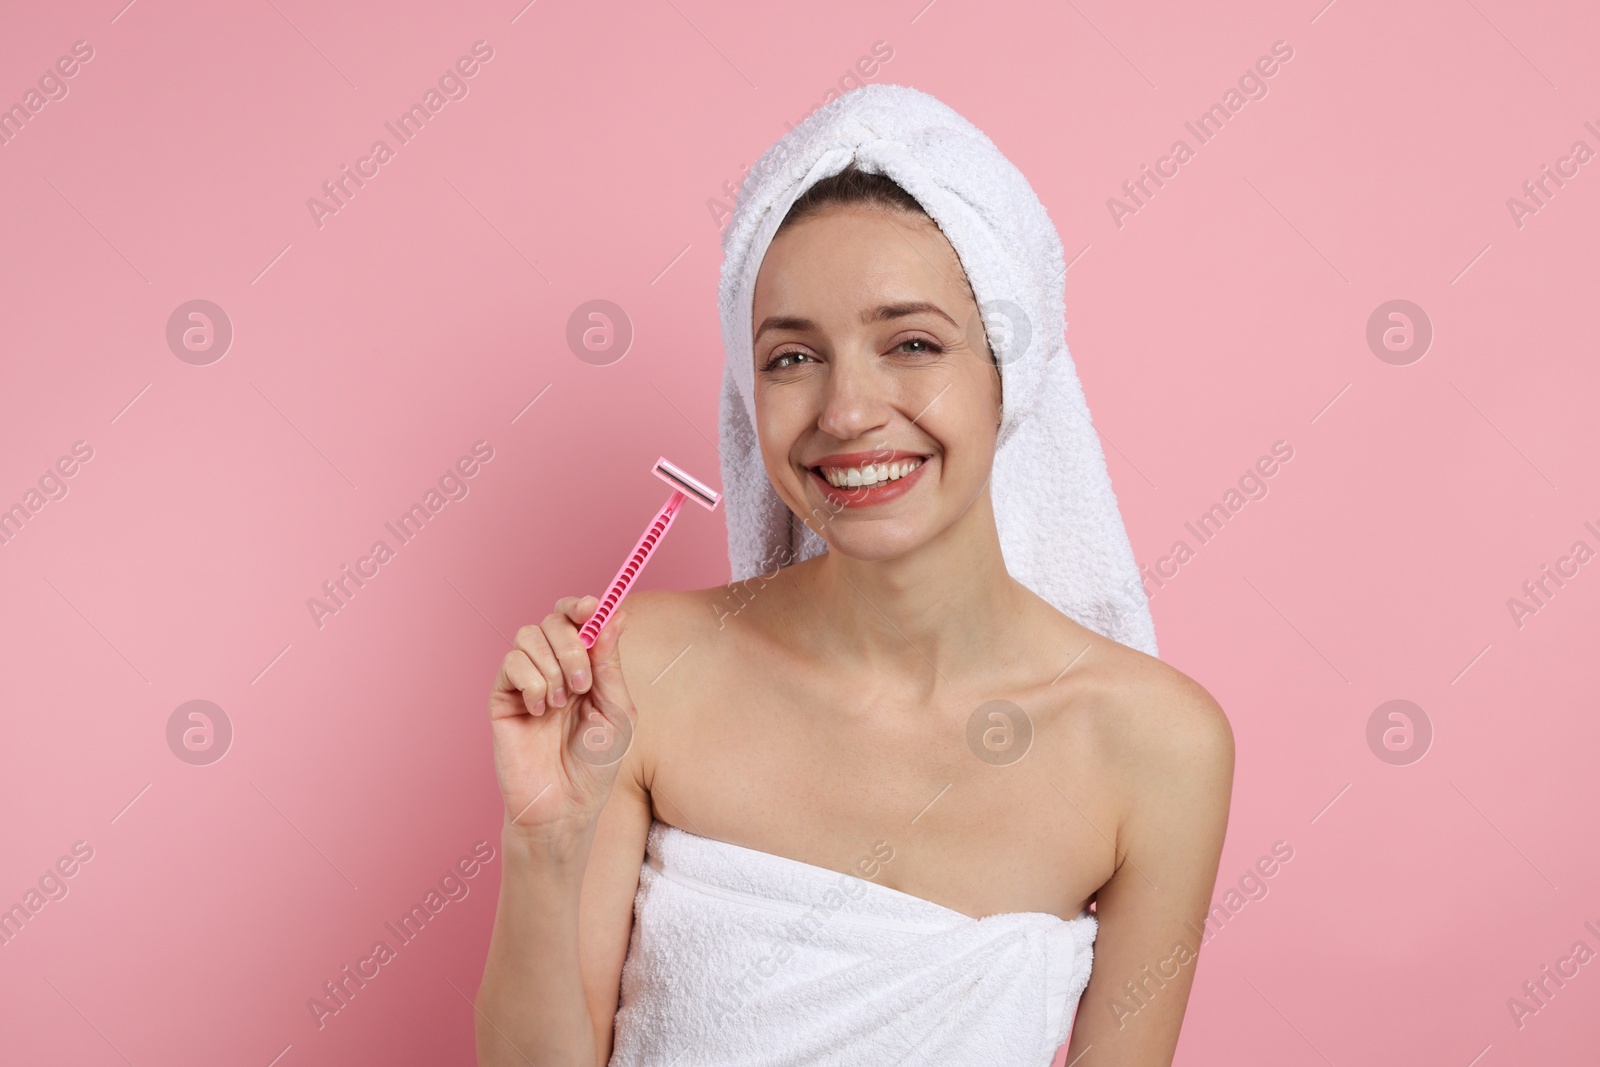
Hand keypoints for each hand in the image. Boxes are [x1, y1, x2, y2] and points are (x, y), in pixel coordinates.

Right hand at [487, 596, 636, 840]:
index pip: (577, 617)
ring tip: (562, 703)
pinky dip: (531, 683)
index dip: (583, 606)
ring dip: (552, 666)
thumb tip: (616, 614)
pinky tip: (540, 712)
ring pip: (527, 635)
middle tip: (583, 684)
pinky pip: (511, 663)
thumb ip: (611, 663)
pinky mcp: (502, 697)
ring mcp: (525, 680)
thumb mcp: (617, 710)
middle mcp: (554, 666)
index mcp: (585, 665)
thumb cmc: (595, 764)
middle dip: (571, 645)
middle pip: (553, 619)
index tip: (594, 607)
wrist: (566, 805)